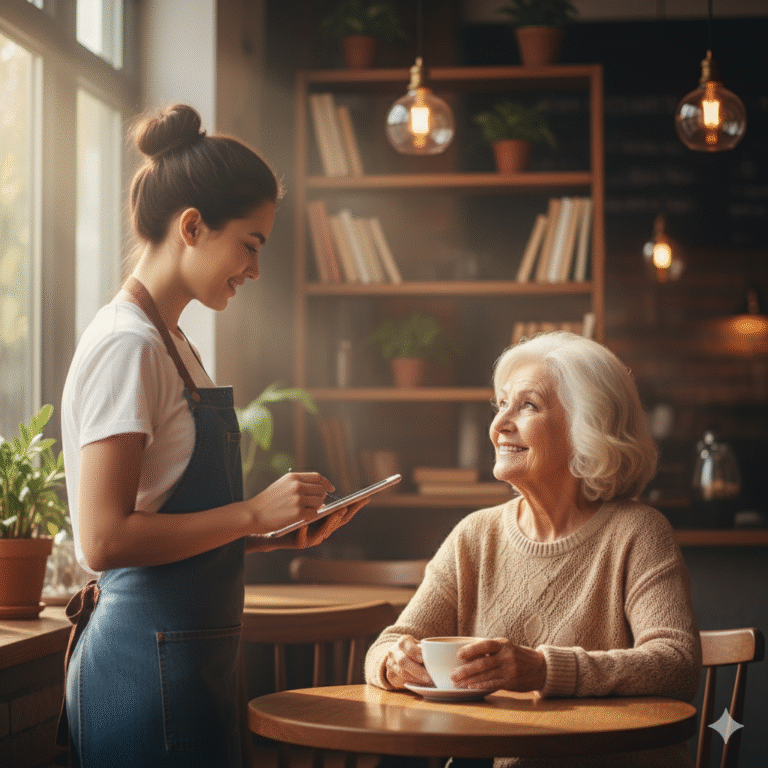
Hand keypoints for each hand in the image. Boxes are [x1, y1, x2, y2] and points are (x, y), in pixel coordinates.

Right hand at [246, 471, 332, 535]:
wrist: (252, 514)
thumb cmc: (266, 501)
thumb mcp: (282, 485)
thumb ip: (298, 484)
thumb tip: (318, 489)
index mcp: (293, 477)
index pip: (317, 477)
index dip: (326, 483)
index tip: (330, 488)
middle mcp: (297, 486)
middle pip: (320, 490)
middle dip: (321, 497)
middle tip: (316, 503)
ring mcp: (298, 499)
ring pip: (320, 502)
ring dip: (316, 507)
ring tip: (306, 510)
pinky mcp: (298, 512)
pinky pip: (314, 513)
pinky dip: (311, 516)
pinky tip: (303, 517)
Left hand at [247, 497, 368, 551]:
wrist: (262, 524)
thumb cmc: (282, 510)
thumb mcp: (298, 498)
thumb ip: (312, 495)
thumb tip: (325, 488)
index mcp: (323, 519)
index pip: (342, 512)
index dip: (354, 506)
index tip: (365, 498)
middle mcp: (320, 529)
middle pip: (337, 523)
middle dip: (346, 514)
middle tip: (351, 505)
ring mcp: (310, 537)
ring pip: (324, 531)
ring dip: (331, 522)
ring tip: (336, 512)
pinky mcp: (297, 543)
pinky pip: (303, 538)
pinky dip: (305, 531)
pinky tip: (304, 523)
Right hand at [384, 635, 431, 688]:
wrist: (399, 657)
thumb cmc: (415, 651)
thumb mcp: (419, 646)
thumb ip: (425, 650)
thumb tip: (435, 657)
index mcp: (402, 642)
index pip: (405, 644)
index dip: (413, 651)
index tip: (422, 659)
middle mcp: (393, 652)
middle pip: (403, 661)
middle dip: (416, 670)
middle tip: (429, 677)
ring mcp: (390, 664)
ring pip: (402, 673)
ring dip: (416, 679)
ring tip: (428, 682)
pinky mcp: (390, 676)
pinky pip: (401, 681)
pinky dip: (413, 683)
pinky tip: (421, 684)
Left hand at [450, 638, 546, 692]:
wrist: (540, 668)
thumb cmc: (517, 655)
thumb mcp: (506, 647)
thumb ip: (490, 649)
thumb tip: (466, 654)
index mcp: (504, 644)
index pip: (485, 645)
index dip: (471, 650)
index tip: (458, 655)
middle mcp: (507, 656)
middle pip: (482, 664)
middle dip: (465, 670)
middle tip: (452, 675)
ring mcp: (510, 670)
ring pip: (485, 676)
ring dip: (469, 681)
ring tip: (457, 683)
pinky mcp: (511, 682)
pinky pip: (493, 684)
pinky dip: (480, 686)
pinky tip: (471, 687)